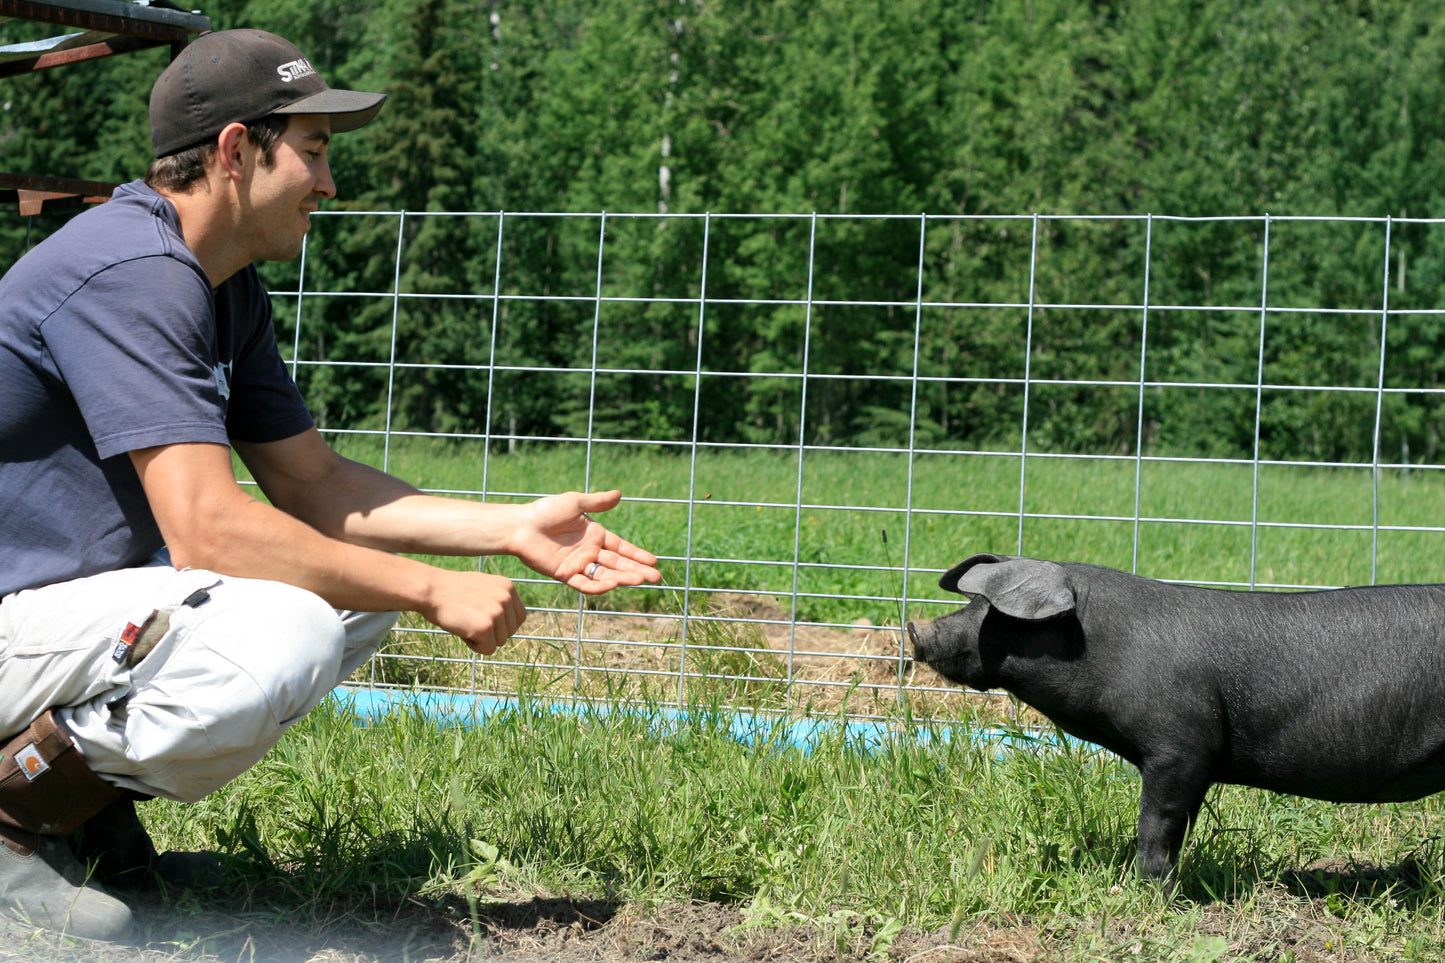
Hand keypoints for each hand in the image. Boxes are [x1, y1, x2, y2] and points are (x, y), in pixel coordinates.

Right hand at [421, 569, 525, 654]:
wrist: (431, 590)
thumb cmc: (452, 590)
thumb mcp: (483, 587)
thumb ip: (499, 600)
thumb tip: (509, 621)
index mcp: (508, 587)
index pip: (520, 618)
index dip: (503, 625)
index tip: (486, 621)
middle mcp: (507, 598)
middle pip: (510, 632)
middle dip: (492, 633)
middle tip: (470, 620)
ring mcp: (497, 612)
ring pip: (500, 642)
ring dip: (482, 639)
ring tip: (465, 622)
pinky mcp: (485, 627)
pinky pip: (488, 649)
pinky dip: (474, 646)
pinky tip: (463, 631)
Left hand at [508, 490, 661, 593]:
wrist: (521, 525)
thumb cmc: (545, 510)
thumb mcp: (575, 502)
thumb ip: (597, 502)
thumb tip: (619, 494)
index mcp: (594, 535)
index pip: (621, 548)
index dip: (636, 555)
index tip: (653, 561)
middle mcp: (589, 552)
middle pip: (617, 564)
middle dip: (636, 570)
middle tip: (656, 578)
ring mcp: (578, 565)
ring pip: (605, 575)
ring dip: (623, 578)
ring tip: (640, 580)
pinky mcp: (565, 575)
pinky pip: (585, 584)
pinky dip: (599, 586)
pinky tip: (613, 584)